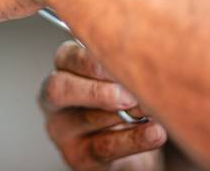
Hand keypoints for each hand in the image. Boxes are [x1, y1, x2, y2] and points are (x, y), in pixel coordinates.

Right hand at [40, 42, 166, 170]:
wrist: (135, 142)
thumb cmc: (126, 97)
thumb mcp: (122, 73)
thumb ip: (122, 62)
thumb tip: (142, 51)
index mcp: (64, 69)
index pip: (66, 57)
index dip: (91, 60)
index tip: (121, 61)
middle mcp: (56, 99)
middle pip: (59, 88)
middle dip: (96, 90)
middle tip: (129, 95)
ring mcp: (62, 130)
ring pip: (86, 118)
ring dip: (122, 115)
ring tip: (150, 112)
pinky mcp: (77, 157)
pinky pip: (103, 148)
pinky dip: (132, 140)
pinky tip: (154, 133)